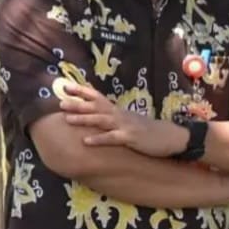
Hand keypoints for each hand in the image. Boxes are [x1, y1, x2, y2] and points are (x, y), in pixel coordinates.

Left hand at [61, 84, 186, 156]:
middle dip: (77, 103)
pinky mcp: (130, 137)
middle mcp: (118, 114)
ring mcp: (124, 125)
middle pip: (95, 106)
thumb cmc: (145, 129)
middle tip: (60, 102)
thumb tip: (93, 115)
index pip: (96, 96)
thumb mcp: (126, 120)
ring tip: (67, 118)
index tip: (65, 87)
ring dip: (83, 119)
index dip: (81, 91)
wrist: (169, 136)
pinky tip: (86, 141)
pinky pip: (112, 138)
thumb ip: (111, 117)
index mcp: (116, 110)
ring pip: (100, 120)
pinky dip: (98, 139)